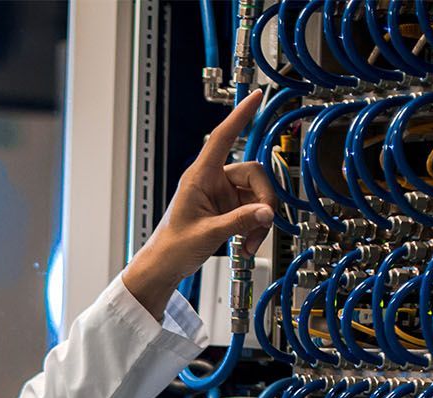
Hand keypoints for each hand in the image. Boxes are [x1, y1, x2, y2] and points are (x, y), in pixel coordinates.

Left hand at [123, 90, 283, 316]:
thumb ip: (240, 221)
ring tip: (251, 243)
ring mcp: (223, 195)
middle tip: (262, 223)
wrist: (165, 265)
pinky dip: (255, 227)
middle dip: (264, 200)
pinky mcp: (230, 209)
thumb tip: (267, 213)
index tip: (254, 97)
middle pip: (255, 174)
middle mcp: (213, 181)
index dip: (239, 116)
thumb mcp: (209, 234)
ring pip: (258, 195)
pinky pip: (254, 210)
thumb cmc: (173, 246)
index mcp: (200, 176)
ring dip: (260, 220)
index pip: (222, 138)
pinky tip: (248, 244)